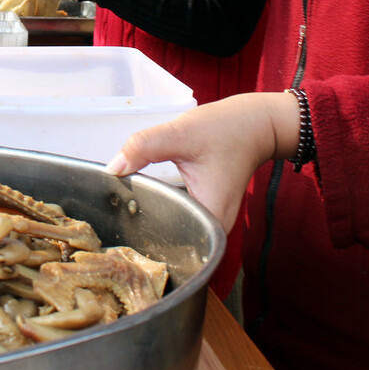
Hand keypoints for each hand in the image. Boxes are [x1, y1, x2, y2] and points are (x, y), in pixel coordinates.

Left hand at [105, 92, 300, 232]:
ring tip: (123, 208)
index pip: (168, 245)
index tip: (116, 229)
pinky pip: (181, 218)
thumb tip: (113, 168)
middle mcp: (214, 231)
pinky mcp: (210, 211)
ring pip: (174, 230)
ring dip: (151, 218)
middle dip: (141, 229)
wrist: (256, 124)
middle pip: (170, 242)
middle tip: (112, 216)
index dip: (140, 237)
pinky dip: (164, 208)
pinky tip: (145, 197)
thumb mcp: (180, 135)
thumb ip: (144, 148)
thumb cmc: (226, 129)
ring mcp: (213, 223)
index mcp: (210, 221)